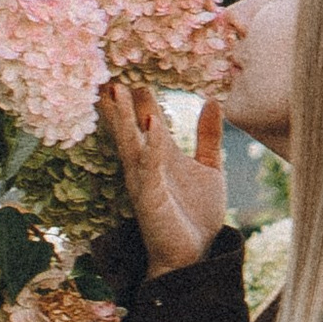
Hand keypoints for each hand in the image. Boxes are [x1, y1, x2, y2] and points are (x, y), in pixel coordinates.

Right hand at [101, 77, 227, 277]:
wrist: (194, 257)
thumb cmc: (195, 216)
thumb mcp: (209, 169)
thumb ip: (208, 137)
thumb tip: (213, 101)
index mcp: (158, 156)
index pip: (143, 119)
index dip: (137, 95)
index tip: (131, 64)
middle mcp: (145, 167)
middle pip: (127, 128)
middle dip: (118, 101)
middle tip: (109, 70)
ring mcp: (145, 183)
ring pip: (130, 145)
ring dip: (124, 119)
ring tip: (117, 90)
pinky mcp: (152, 200)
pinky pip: (150, 170)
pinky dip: (151, 148)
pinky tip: (152, 127)